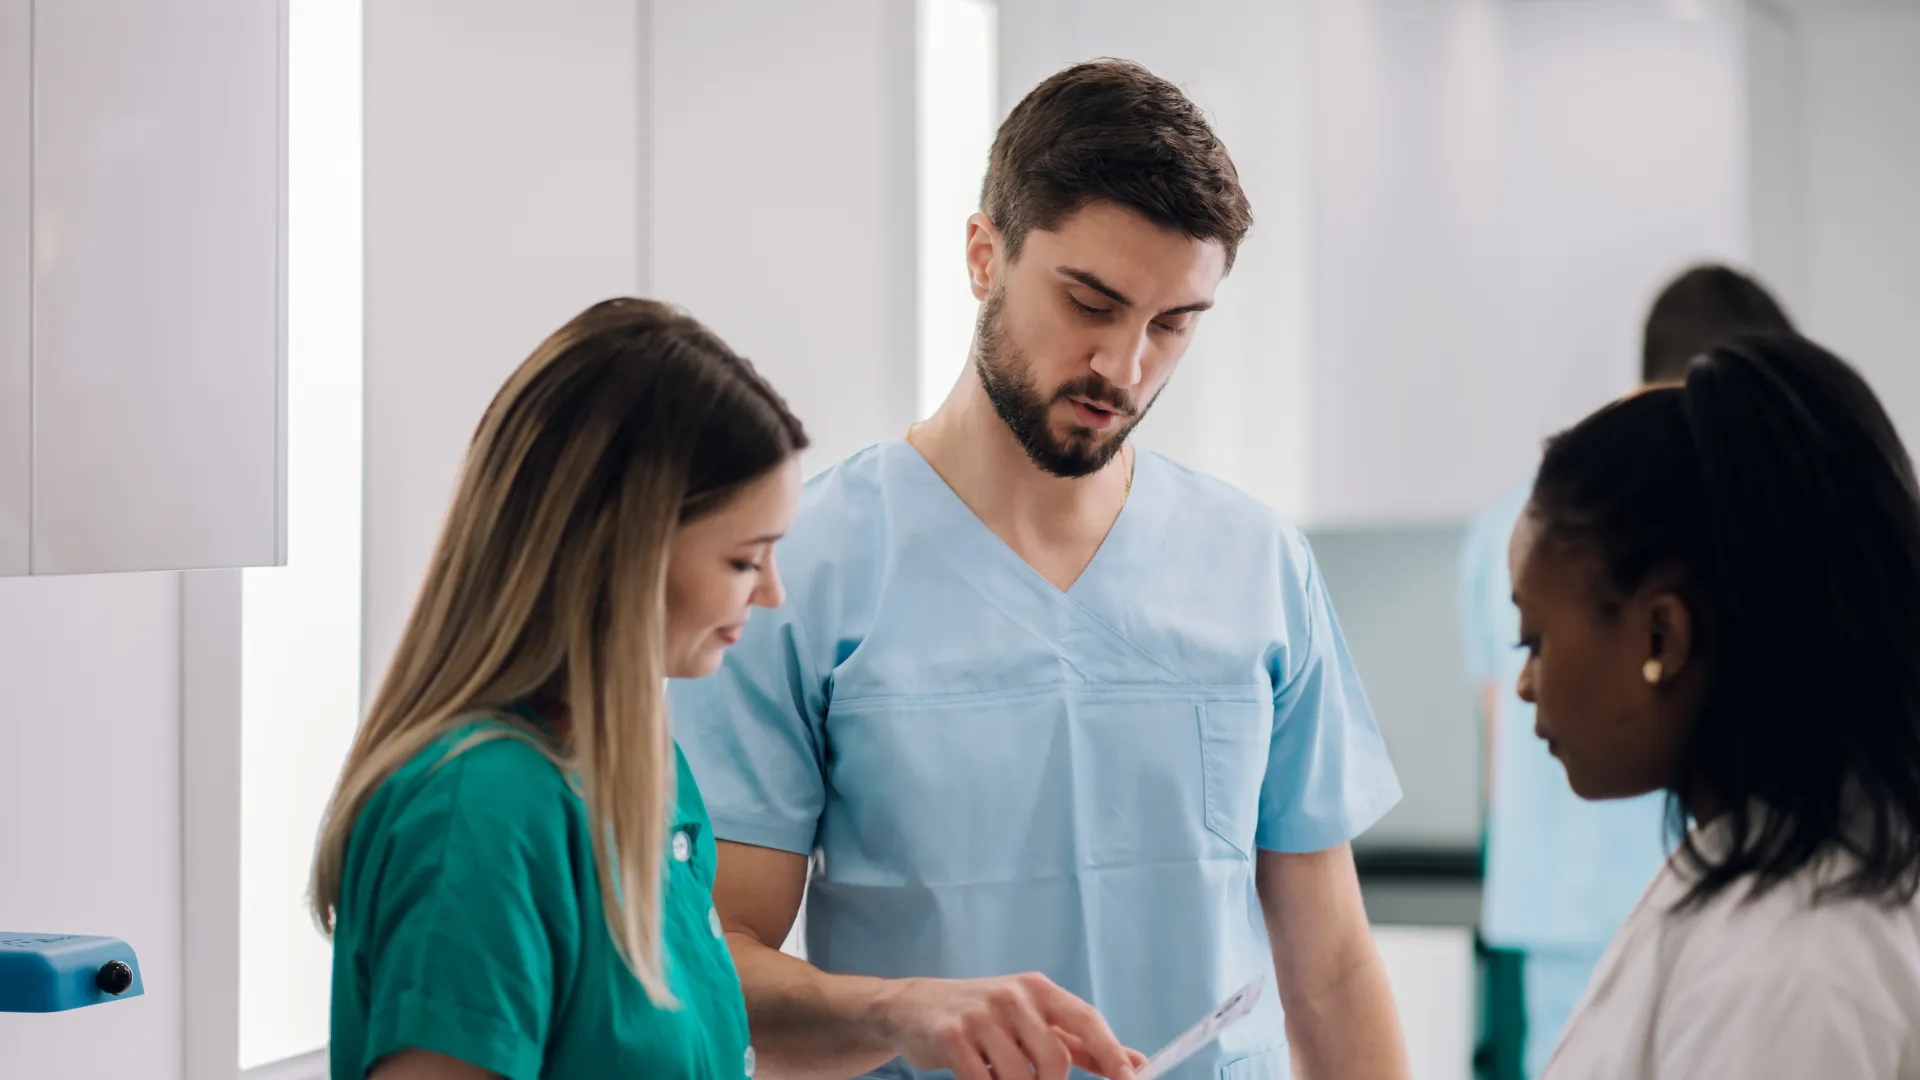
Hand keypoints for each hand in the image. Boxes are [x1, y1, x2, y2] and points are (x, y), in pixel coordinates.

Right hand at [875, 972, 1145, 1079]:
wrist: (915, 1007)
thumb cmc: (986, 1017)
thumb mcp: (1032, 1019)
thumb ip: (1079, 1041)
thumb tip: (1136, 1062)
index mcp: (1038, 988)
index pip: (1085, 1019)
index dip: (1111, 1053)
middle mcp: (1012, 995)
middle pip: (1055, 1058)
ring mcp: (981, 1014)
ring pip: (1021, 1077)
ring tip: (999, 1076)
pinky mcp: (952, 1036)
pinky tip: (978, 1077)